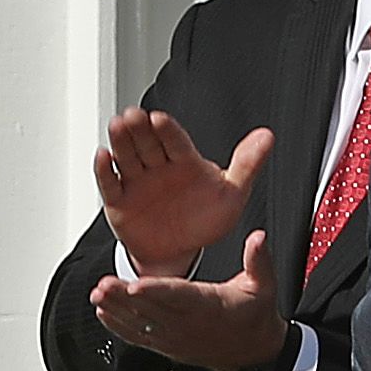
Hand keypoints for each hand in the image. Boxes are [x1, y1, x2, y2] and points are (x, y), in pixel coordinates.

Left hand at [88, 231, 287, 370]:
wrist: (253, 355)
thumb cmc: (255, 316)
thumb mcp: (264, 286)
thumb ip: (259, 261)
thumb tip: (258, 238)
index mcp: (210, 306)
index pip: (179, 296)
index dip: (156, 291)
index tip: (135, 284)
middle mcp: (188, 324)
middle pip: (152, 309)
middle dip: (124, 297)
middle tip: (103, 285)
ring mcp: (175, 337)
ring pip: (141, 323)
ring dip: (117, 310)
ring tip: (97, 296)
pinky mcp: (167, 346)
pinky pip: (139, 338)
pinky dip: (119, 327)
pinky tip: (103, 315)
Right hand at [94, 110, 273, 273]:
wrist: (179, 253)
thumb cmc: (204, 221)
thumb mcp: (232, 195)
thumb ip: (247, 165)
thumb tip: (267, 137)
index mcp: (185, 160)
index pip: (175, 141)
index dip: (167, 131)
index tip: (160, 119)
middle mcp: (158, 166)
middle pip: (147, 143)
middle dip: (139, 129)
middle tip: (133, 116)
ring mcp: (137, 182)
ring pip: (126, 157)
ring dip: (120, 141)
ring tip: (117, 126)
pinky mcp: (119, 201)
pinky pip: (109, 184)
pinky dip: (104, 171)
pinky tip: (103, 156)